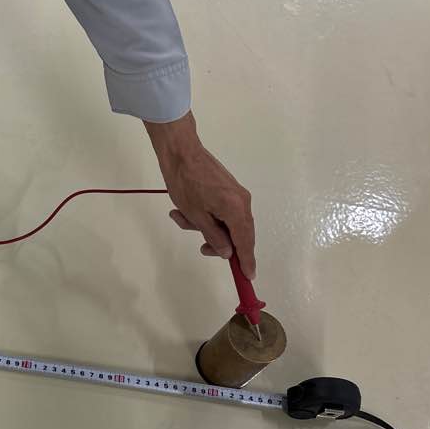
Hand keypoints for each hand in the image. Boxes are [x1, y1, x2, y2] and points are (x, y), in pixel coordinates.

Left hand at [144, 111, 255, 277]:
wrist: (181, 152)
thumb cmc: (185, 183)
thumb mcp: (195, 216)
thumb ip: (214, 236)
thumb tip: (228, 253)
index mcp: (236, 210)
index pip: (245, 242)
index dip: (246, 260)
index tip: (248, 277)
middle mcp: (243, 202)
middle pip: (238, 234)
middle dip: (219, 243)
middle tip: (202, 248)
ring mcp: (236, 194)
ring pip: (226, 223)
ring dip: (205, 227)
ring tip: (180, 218)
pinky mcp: (228, 189)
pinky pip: (222, 211)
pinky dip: (206, 216)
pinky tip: (183, 211)